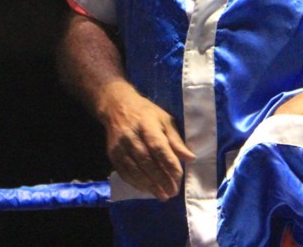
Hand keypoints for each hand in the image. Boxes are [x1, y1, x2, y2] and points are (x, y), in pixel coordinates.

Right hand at [100, 83, 194, 200]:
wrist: (116, 106)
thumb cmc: (146, 113)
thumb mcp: (164, 119)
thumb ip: (176, 140)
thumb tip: (190, 158)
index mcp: (147, 124)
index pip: (159, 147)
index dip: (169, 163)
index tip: (179, 177)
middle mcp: (131, 135)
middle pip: (146, 161)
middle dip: (160, 179)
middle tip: (172, 192)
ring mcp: (119, 146)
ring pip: (134, 169)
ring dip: (149, 185)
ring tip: (162, 196)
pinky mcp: (112, 154)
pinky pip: (124, 172)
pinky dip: (136, 183)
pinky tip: (147, 190)